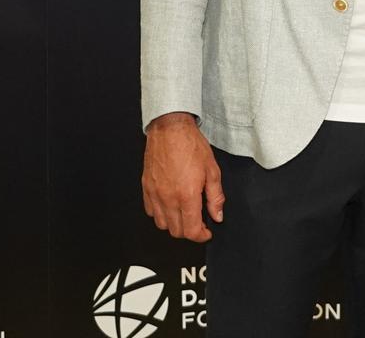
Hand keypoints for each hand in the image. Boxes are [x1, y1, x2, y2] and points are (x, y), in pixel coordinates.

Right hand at [141, 113, 224, 241]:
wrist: (170, 128)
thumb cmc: (191, 145)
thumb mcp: (212, 170)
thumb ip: (216, 197)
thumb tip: (217, 215)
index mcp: (187, 195)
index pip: (191, 231)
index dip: (201, 236)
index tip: (207, 231)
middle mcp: (168, 198)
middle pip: (176, 231)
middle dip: (189, 231)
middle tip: (198, 221)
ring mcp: (155, 193)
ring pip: (161, 224)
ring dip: (174, 224)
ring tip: (183, 213)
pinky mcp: (146, 187)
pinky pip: (150, 211)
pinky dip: (159, 213)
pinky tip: (169, 204)